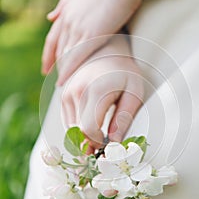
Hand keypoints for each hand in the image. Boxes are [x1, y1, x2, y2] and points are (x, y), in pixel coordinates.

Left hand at [42, 0, 141, 84]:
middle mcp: (68, 20)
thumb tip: (50, 17)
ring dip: (62, 72)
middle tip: (55, 81)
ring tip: (63, 87)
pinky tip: (67, 82)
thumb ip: (64, 5)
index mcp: (66, 12)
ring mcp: (78, 27)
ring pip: (64, 55)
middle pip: (57, 49)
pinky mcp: (92, 34)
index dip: (48, 55)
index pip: (52, 39)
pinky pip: (76, 57)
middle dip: (54, 66)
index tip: (46, 68)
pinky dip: (69, 71)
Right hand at [61, 35, 143, 149]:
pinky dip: (77, 130)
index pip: (88, 130)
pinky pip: (67, 121)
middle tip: (105, 148)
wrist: (108, 50)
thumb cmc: (126, 72)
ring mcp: (66, 92)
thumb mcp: (134, 93)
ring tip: (100, 137)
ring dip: (83, 138)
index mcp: (96, 90)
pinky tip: (92, 128)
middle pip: (76, 132)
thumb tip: (114, 143)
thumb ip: (124, 118)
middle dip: (89, 145)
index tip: (110, 145)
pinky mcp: (63, 95)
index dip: (98, 143)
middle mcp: (76, 91)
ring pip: (69, 129)